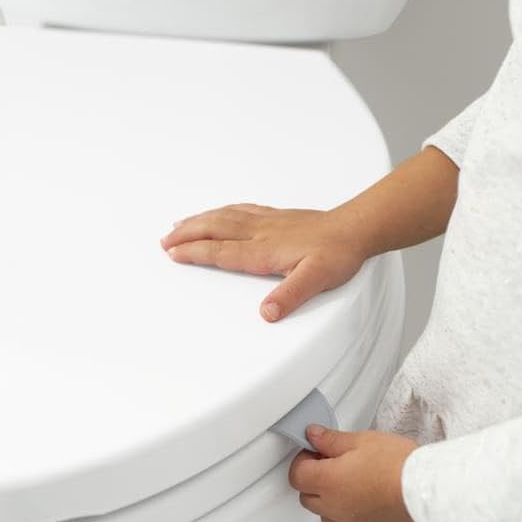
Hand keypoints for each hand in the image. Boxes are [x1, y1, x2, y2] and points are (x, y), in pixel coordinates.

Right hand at [160, 203, 367, 321]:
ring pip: (224, 217)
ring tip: (178, 224)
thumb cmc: (338, 254)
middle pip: (215, 229)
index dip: (195, 252)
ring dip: (198, 220)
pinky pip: (240, 209)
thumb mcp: (316, 280)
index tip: (173, 253)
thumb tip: (267, 313)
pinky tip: (218, 212)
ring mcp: (268, 222)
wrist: (356, 229)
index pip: (221, 251)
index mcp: (265, 250)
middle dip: (186, 234)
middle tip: (165, 240)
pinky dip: (221, 211)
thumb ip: (290, 296)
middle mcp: (261, 232)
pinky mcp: (277, 217)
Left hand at [288, 425, 420, 521]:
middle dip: (315, 481)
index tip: (317, 453)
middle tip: (335, 465)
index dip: (304, 460)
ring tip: (353, 485)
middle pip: (308, 498)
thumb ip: (332, 440)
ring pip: (327, 517)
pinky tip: (367, 506)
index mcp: (328, 482)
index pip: (297, 475)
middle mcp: (335, 508)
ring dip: (331, 502)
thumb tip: (312, 436)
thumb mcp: (363, 441)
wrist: (431, 492)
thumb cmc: (399, 465)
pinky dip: (352, 520)